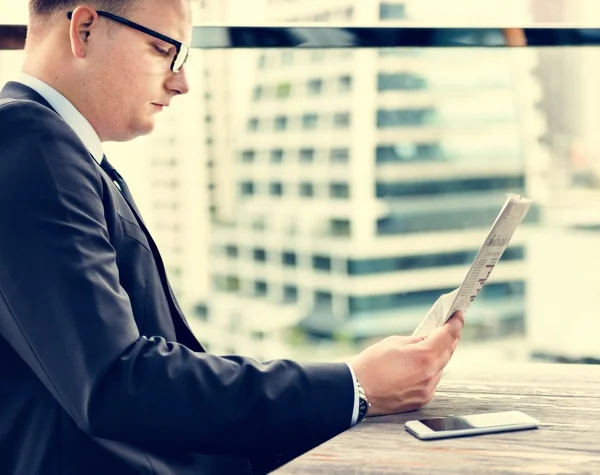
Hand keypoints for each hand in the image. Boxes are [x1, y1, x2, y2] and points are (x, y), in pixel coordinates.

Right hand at [348, 311, 463, 415]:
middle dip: (449, 339)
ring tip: (430, 346)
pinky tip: (419, 365)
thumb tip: (429, 339)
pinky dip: (429, 371)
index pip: (448, 336)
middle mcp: (430, 374)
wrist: (356, 392)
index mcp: (424, 356)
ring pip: (440, 368)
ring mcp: (427, 389)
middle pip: (448, 352)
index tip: (458, 315)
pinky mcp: (422, 400)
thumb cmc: (371, 365)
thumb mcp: (394, 342)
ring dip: (438, 356)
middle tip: (448, 327)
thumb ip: (416, 340)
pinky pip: (432, 381)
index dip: (455, 323)